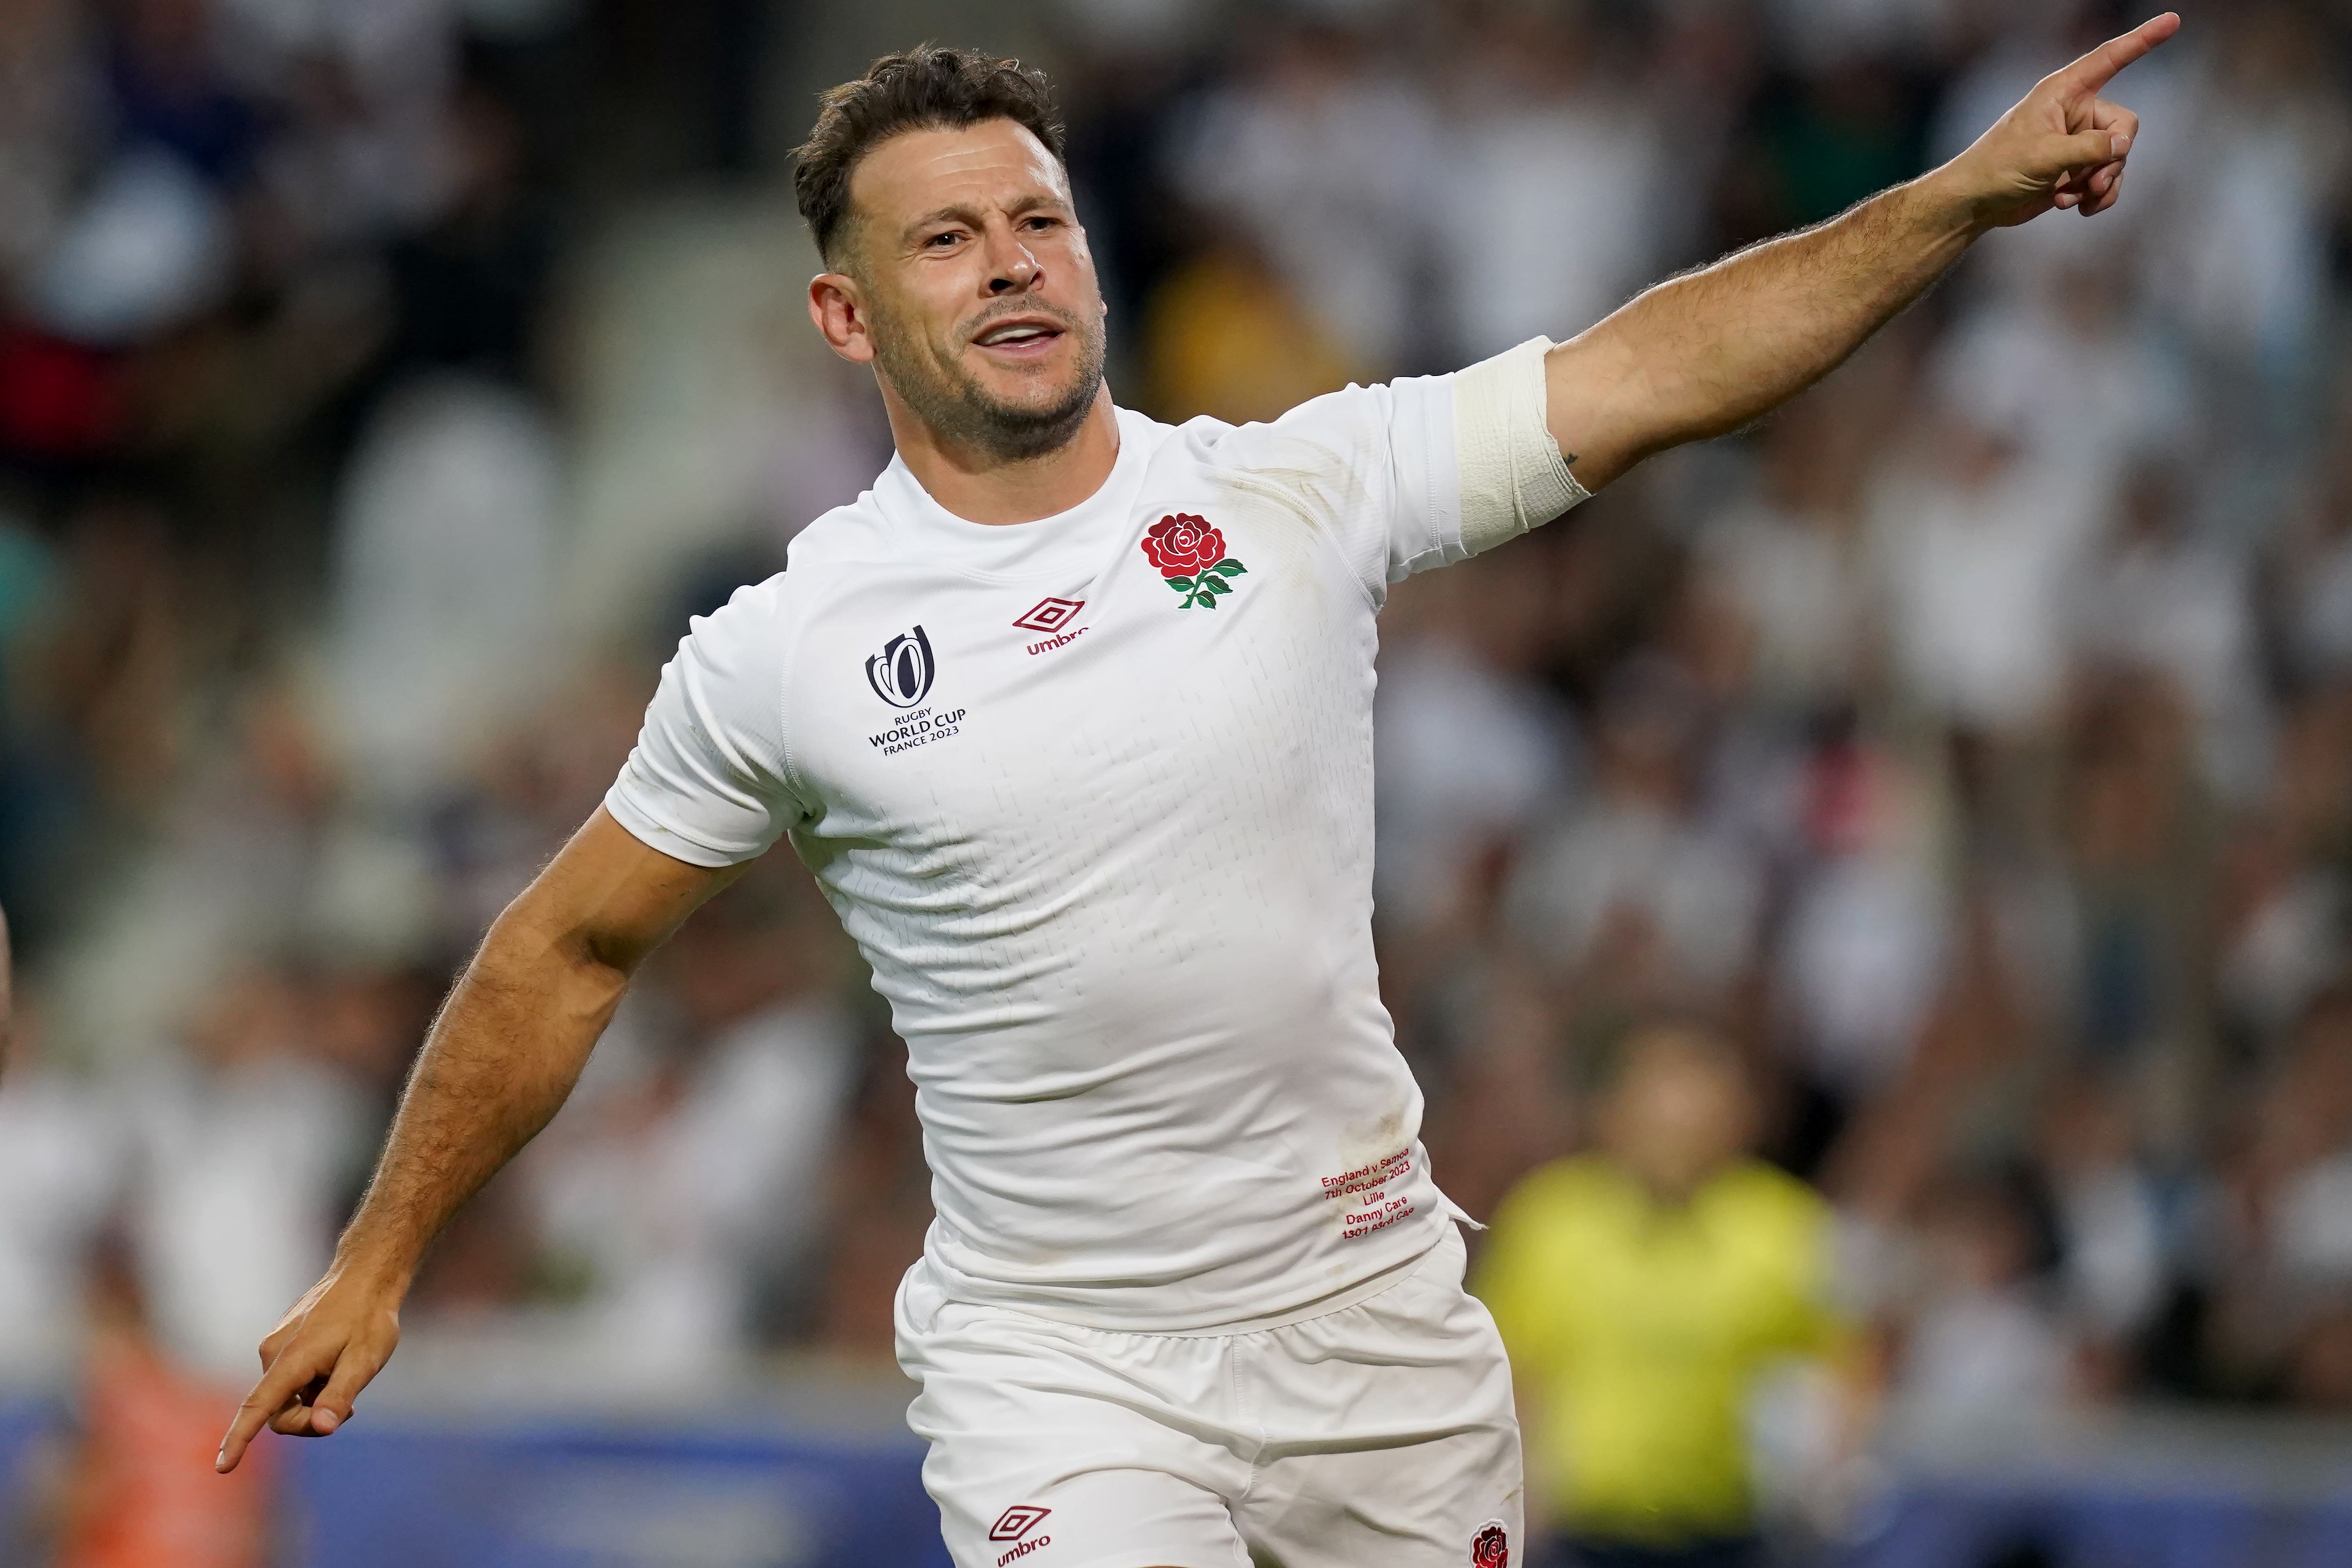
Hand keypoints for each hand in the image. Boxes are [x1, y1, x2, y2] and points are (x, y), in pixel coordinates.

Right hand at [215, 1261, 403, 1473]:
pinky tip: (336, 1368)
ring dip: (312, 1401)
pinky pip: (288, 1381)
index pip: (257, 1408)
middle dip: (309, 1420)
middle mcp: (272, 1353)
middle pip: (278, 1412)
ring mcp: (274, 1346)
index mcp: (290, 1360)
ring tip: (346, 1378)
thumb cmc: (369, 1318)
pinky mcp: (280, 1343)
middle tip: (349, 1411)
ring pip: (284, 1397)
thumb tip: (322, 1428)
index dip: (239, 1440)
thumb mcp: (365, 1361)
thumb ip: (340, 1395)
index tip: (222, 1469)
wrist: (365, 1276)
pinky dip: (310, 1386)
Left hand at [1939, 13, 2179, 229]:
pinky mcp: (2076, 169)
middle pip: (2124, 126)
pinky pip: (2107, 180)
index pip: (2110, 59)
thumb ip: (2089, 148)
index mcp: (2063, 92)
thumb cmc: (1998, 169)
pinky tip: (2073, 208)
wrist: (1976, 204)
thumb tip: (2123, 146)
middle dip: (2112, 158)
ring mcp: (2077, 142)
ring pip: (2118, 157)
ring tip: (2070, 198)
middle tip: (2090, 181)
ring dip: (2100, 182)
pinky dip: (2097, 196)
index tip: (2173, 21)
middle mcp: (2074, 112)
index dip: (2142, 40)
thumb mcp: (2044, 156)